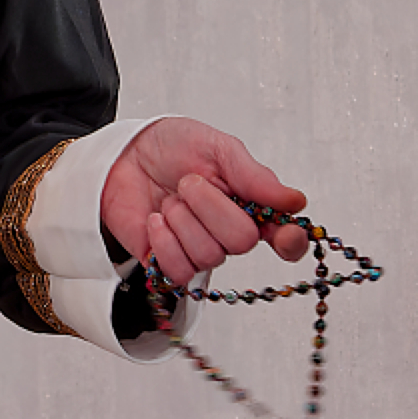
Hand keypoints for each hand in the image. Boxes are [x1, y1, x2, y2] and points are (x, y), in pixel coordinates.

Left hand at [101, 117, 309, 287]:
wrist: (124, 154)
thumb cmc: (172, 147)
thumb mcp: (217, 147)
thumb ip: (254, 176)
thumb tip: (294, 201)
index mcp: (250, 205)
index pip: (285, 238)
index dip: (289, 241)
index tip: (285, 234)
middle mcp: (229, 232)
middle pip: (241, 242)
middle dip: (209, 206)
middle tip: (189, 183)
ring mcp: (199, 250)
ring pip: (208, 255)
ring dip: (182, 220)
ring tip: (170, 199)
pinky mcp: (168, 262)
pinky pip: (179, 271)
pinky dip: (164, 242)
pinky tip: (156, 221)